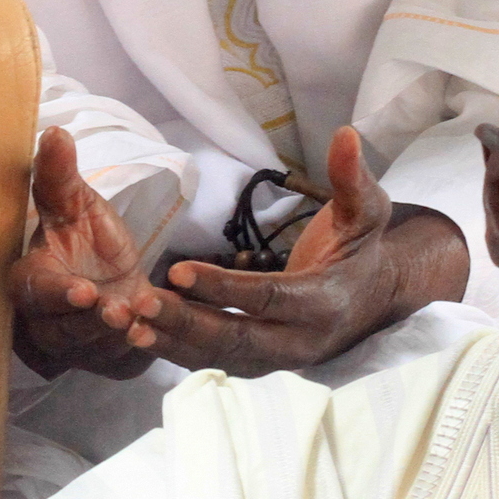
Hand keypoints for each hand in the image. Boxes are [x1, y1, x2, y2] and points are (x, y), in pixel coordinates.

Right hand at [9, 127, 165, 379]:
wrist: (117, 273)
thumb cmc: (88, 237)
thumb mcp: (78, 204)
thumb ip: (61, 176)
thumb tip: (55, 133)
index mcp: (31, 278)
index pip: (33, 292)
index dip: (56, 295)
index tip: (84, 291)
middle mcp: (44, 321)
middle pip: (61, 331)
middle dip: (91, 323)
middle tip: (121, 310)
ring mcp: (73, 348)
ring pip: (91, 351)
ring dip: (117, 338)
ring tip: (143, 317)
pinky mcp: (103, 364)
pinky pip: (119, 364)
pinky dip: (136, 353)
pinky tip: (154, 337)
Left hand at [140, 126, 463, 376]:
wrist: (372, 299)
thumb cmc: (361, 249)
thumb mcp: (366, 212)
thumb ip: (352, 178)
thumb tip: (344, 134)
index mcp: (322, 303)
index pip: (267, 298)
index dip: (223, 288)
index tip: (177, 271)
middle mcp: (298, 341)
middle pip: (235, 338)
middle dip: (184, 323)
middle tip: (137, 303)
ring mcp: (276, 359)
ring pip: (218, 356)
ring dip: (171, 341)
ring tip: (126, 322)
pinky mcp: (257, 364)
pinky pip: (213, 361)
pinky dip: (176, 350)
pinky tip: (138, 333)